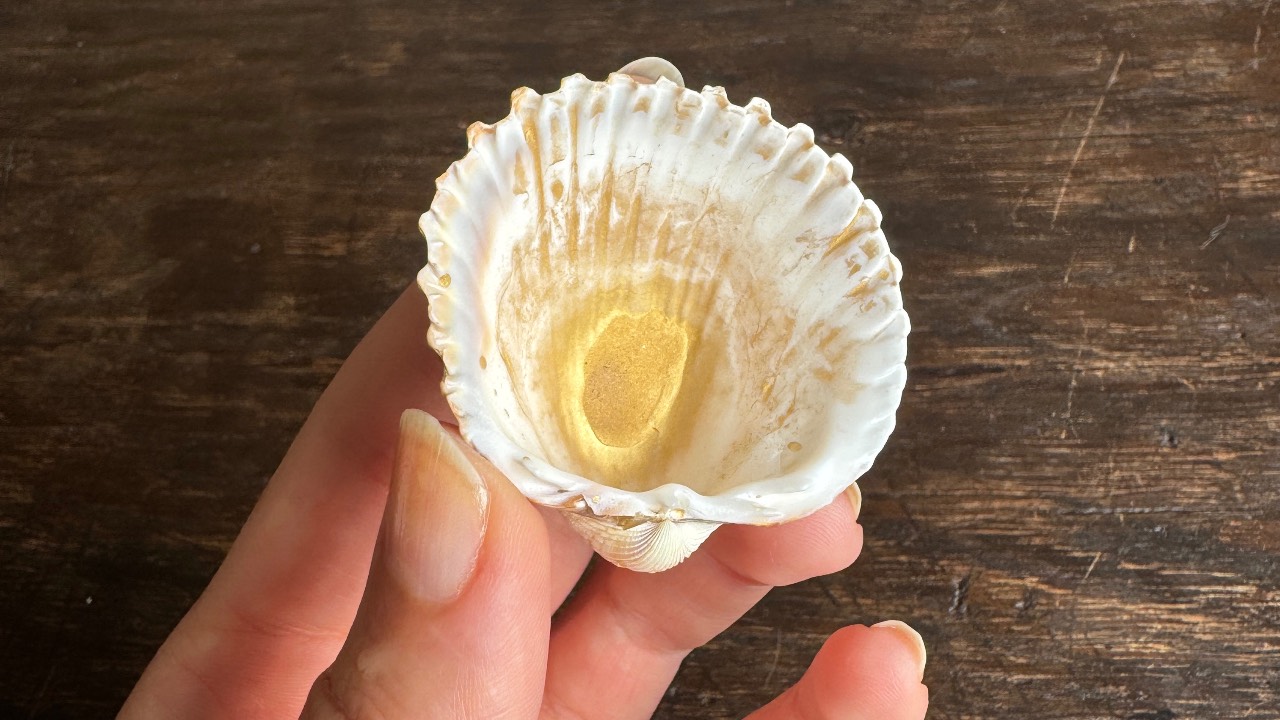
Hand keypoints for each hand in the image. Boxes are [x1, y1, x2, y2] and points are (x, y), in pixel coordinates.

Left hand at [119, 287, 928, 718]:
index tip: (534, 262)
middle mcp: (388, 716)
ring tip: (824, 504)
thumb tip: (437, 459)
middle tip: (727, 384)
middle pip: (514, 544)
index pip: (356, 482)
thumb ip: (402, 679)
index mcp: (264, 699)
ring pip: (620, 653)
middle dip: (630, 456)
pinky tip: (871, 677)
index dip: (442, 357)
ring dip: (731, 575)